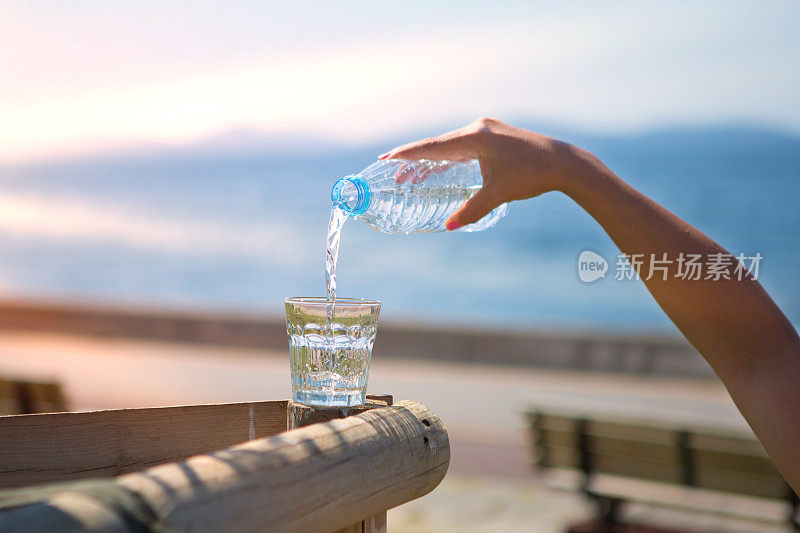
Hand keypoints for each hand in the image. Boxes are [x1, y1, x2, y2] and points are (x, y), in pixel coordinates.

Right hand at [379, 117, 592, 229]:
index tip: (386, 158)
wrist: (563, 163)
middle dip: (415, 161)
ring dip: (432, 160)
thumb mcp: (498, 195)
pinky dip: (448, 158)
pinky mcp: (495, 136)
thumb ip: (471, 211)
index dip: (408, 154)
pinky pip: (463, 147)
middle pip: (438, 145)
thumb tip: (449, 226)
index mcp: (475, 136)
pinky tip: (440, 168)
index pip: (433, 146)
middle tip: (395, 175)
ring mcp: (487, 130)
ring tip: (411, 175)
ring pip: (450, 146)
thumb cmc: (532, 175)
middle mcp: (478, 128)